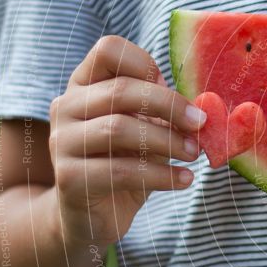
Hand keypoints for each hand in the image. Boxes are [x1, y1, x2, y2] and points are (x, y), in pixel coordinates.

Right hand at [48, 35, 207, 245]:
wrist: (89, 216)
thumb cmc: (124, 163)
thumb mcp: (147, 131)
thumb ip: (165, 113)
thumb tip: (204, 107)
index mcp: (85, 85)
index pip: (109, 50)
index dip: (146, 63)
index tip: (173, 88)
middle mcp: (67, 107)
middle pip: (120, 91)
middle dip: (170, 106)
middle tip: (201, 124)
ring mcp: (62, 142)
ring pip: (119, 130)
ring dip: (167, 141)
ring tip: (195, 154)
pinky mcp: (70, 178)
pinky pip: (120, 171)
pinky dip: (161, 175)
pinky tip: (185, 179)